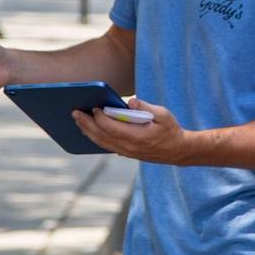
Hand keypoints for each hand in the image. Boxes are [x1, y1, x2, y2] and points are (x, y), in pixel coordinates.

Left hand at [73, 98, 193, 164]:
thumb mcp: (164, 115)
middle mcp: (129, 148)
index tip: (94, 107)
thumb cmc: (171, 130)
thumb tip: (130, 101)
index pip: (111, 128)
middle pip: (101, 136)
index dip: (100, 118)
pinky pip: (106, 146)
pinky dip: (95, 138)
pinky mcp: (126, 154)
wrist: (179, 151)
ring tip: (78, 121)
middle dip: (87, 124)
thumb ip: (146, 107)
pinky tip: (89, 130)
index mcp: (137, 137)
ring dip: (88, 131)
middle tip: (75, 112)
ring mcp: (127, 153)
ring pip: (102, 143)